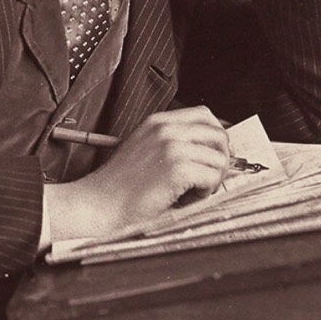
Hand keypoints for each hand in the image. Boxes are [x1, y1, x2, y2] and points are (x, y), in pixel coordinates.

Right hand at [45, 107, 230, 240]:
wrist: (99, 204)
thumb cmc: (120, 185)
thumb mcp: (144, 149)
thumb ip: (173, 143)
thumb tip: (210, 151)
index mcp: (158, 122)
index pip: (204, 115)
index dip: (216, 136)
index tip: (214, 155)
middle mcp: (166, 129)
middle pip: (218, 134)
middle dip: (221, 158)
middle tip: (207, 179)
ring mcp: (172, 146)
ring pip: (220, 159)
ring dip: (212, 179)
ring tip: (189, 192)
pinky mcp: (177, 168)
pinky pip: (213, 177)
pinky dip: (205, 193)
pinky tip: (185, 199)